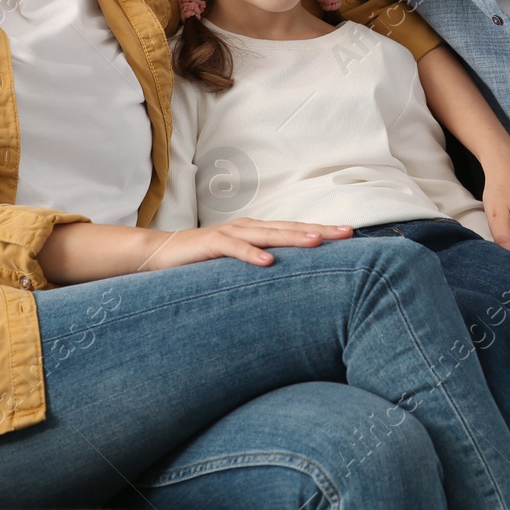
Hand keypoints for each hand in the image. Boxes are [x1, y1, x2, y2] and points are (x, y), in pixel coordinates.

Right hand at [139, 219, 352, 269]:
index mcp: (257, 231)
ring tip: (317, 241)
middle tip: (347, 232)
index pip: (295, 230)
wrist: (158, 254)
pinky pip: (235, 248)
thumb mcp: (237, 266)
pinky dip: (251, 254)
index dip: (321, 231)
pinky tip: (269, 262)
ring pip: (268, 234)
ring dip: (293, 237)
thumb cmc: (202, 262)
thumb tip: (290, 281)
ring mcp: (230, 233)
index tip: (350, 235)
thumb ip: (260, 268)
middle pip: (289, 227)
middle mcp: (248, 227)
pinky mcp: (211, 244)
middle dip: (319, 230)